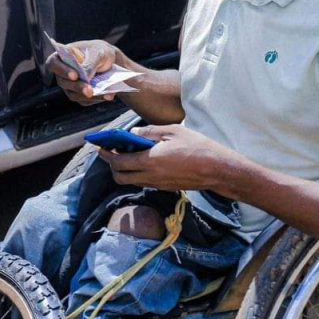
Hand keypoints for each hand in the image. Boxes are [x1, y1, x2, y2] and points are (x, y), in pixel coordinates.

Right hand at [47, 39, 115, 104]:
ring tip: (104, 94)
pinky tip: (108, 95)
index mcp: (63, 56)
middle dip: (78, 87)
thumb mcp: (97, 53)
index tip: (75, 75)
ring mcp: (70, 85)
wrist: (110, 61)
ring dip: (87, 96)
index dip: (61, 70)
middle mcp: (63, 72)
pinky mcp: (79, 94)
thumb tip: (85, 77)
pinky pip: (84, 101)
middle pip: (63, 82)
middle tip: (89, 90)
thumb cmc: (99, 51)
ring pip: (73, 94)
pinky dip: (97, 99)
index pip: (53, 63)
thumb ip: (89, 64)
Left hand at [97, 124, 238, 191]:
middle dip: (112, 165)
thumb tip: (133, 132)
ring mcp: (158, 184)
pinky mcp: (166, 187)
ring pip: (132, 181)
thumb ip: (150, 131)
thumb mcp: (172, 131)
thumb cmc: (197, 147)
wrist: (217, 169)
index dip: (107, 155)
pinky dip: (137, 173)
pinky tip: (143, 160)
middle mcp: (151, 176)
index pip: (119, 163)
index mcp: (150, 161)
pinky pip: (144, 182)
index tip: (100, 147)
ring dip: (124, 170)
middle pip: (121, 176)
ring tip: (127, 154)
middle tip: (111, 151)